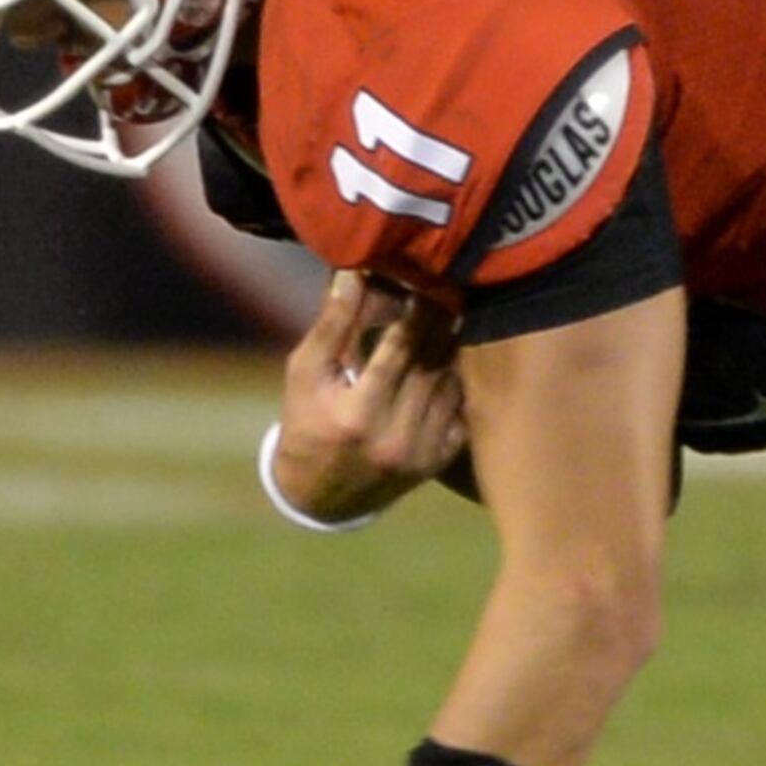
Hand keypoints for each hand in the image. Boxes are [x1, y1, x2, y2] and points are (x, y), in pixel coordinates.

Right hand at [270, 272, 468, 526]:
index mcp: (357, 415)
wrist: (320, 494)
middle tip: (453, 285)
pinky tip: (460, 353)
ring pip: (452, 383)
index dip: (417, 310)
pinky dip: (460, 380)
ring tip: (460, 310)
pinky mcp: (438, 461)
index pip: (399, 349)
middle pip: (432, 363)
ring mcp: (422, 453)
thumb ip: (332, 324)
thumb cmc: (306, 421)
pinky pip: (461, 409)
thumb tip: (354, 271)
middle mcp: (396, 438)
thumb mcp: (305, 372)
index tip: (429, 277)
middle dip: (441, 321)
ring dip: (455, 346)